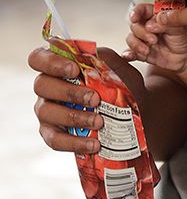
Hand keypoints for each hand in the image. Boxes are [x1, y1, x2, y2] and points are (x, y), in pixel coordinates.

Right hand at [29, 44, 143, 154]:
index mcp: (58, 66)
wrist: (135, 114)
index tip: (75, 69)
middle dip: (69, 92)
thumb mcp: (120, 70)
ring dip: (74, 117)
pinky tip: (94, 143)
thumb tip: (94, 55)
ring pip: (46, 112)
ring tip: (99, 121)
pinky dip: (74, 142)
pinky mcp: (52, 133)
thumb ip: (107, 60)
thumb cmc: (123, 86)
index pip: (38, 57)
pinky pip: (55, 139)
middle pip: (41, 85)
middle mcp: (47, 86)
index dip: (51, 62)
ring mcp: (46, 110)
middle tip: (95, 99)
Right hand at [124, 3, 186, 73]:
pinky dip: (128, 54)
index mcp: (155, 15)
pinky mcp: (141, 52)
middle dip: (142, 33)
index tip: (135, 18)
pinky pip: (130, 53)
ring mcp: (143, 39)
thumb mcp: (179, 27)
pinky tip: (130, 56)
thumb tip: (150, 24)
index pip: (142, 10)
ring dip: (136, 44)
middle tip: (153, 39)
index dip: (136, 12)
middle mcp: (147, 26)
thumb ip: (165, 23)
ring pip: (131, 38)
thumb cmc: (184, 37)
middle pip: (135, 25)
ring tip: (147, 50)